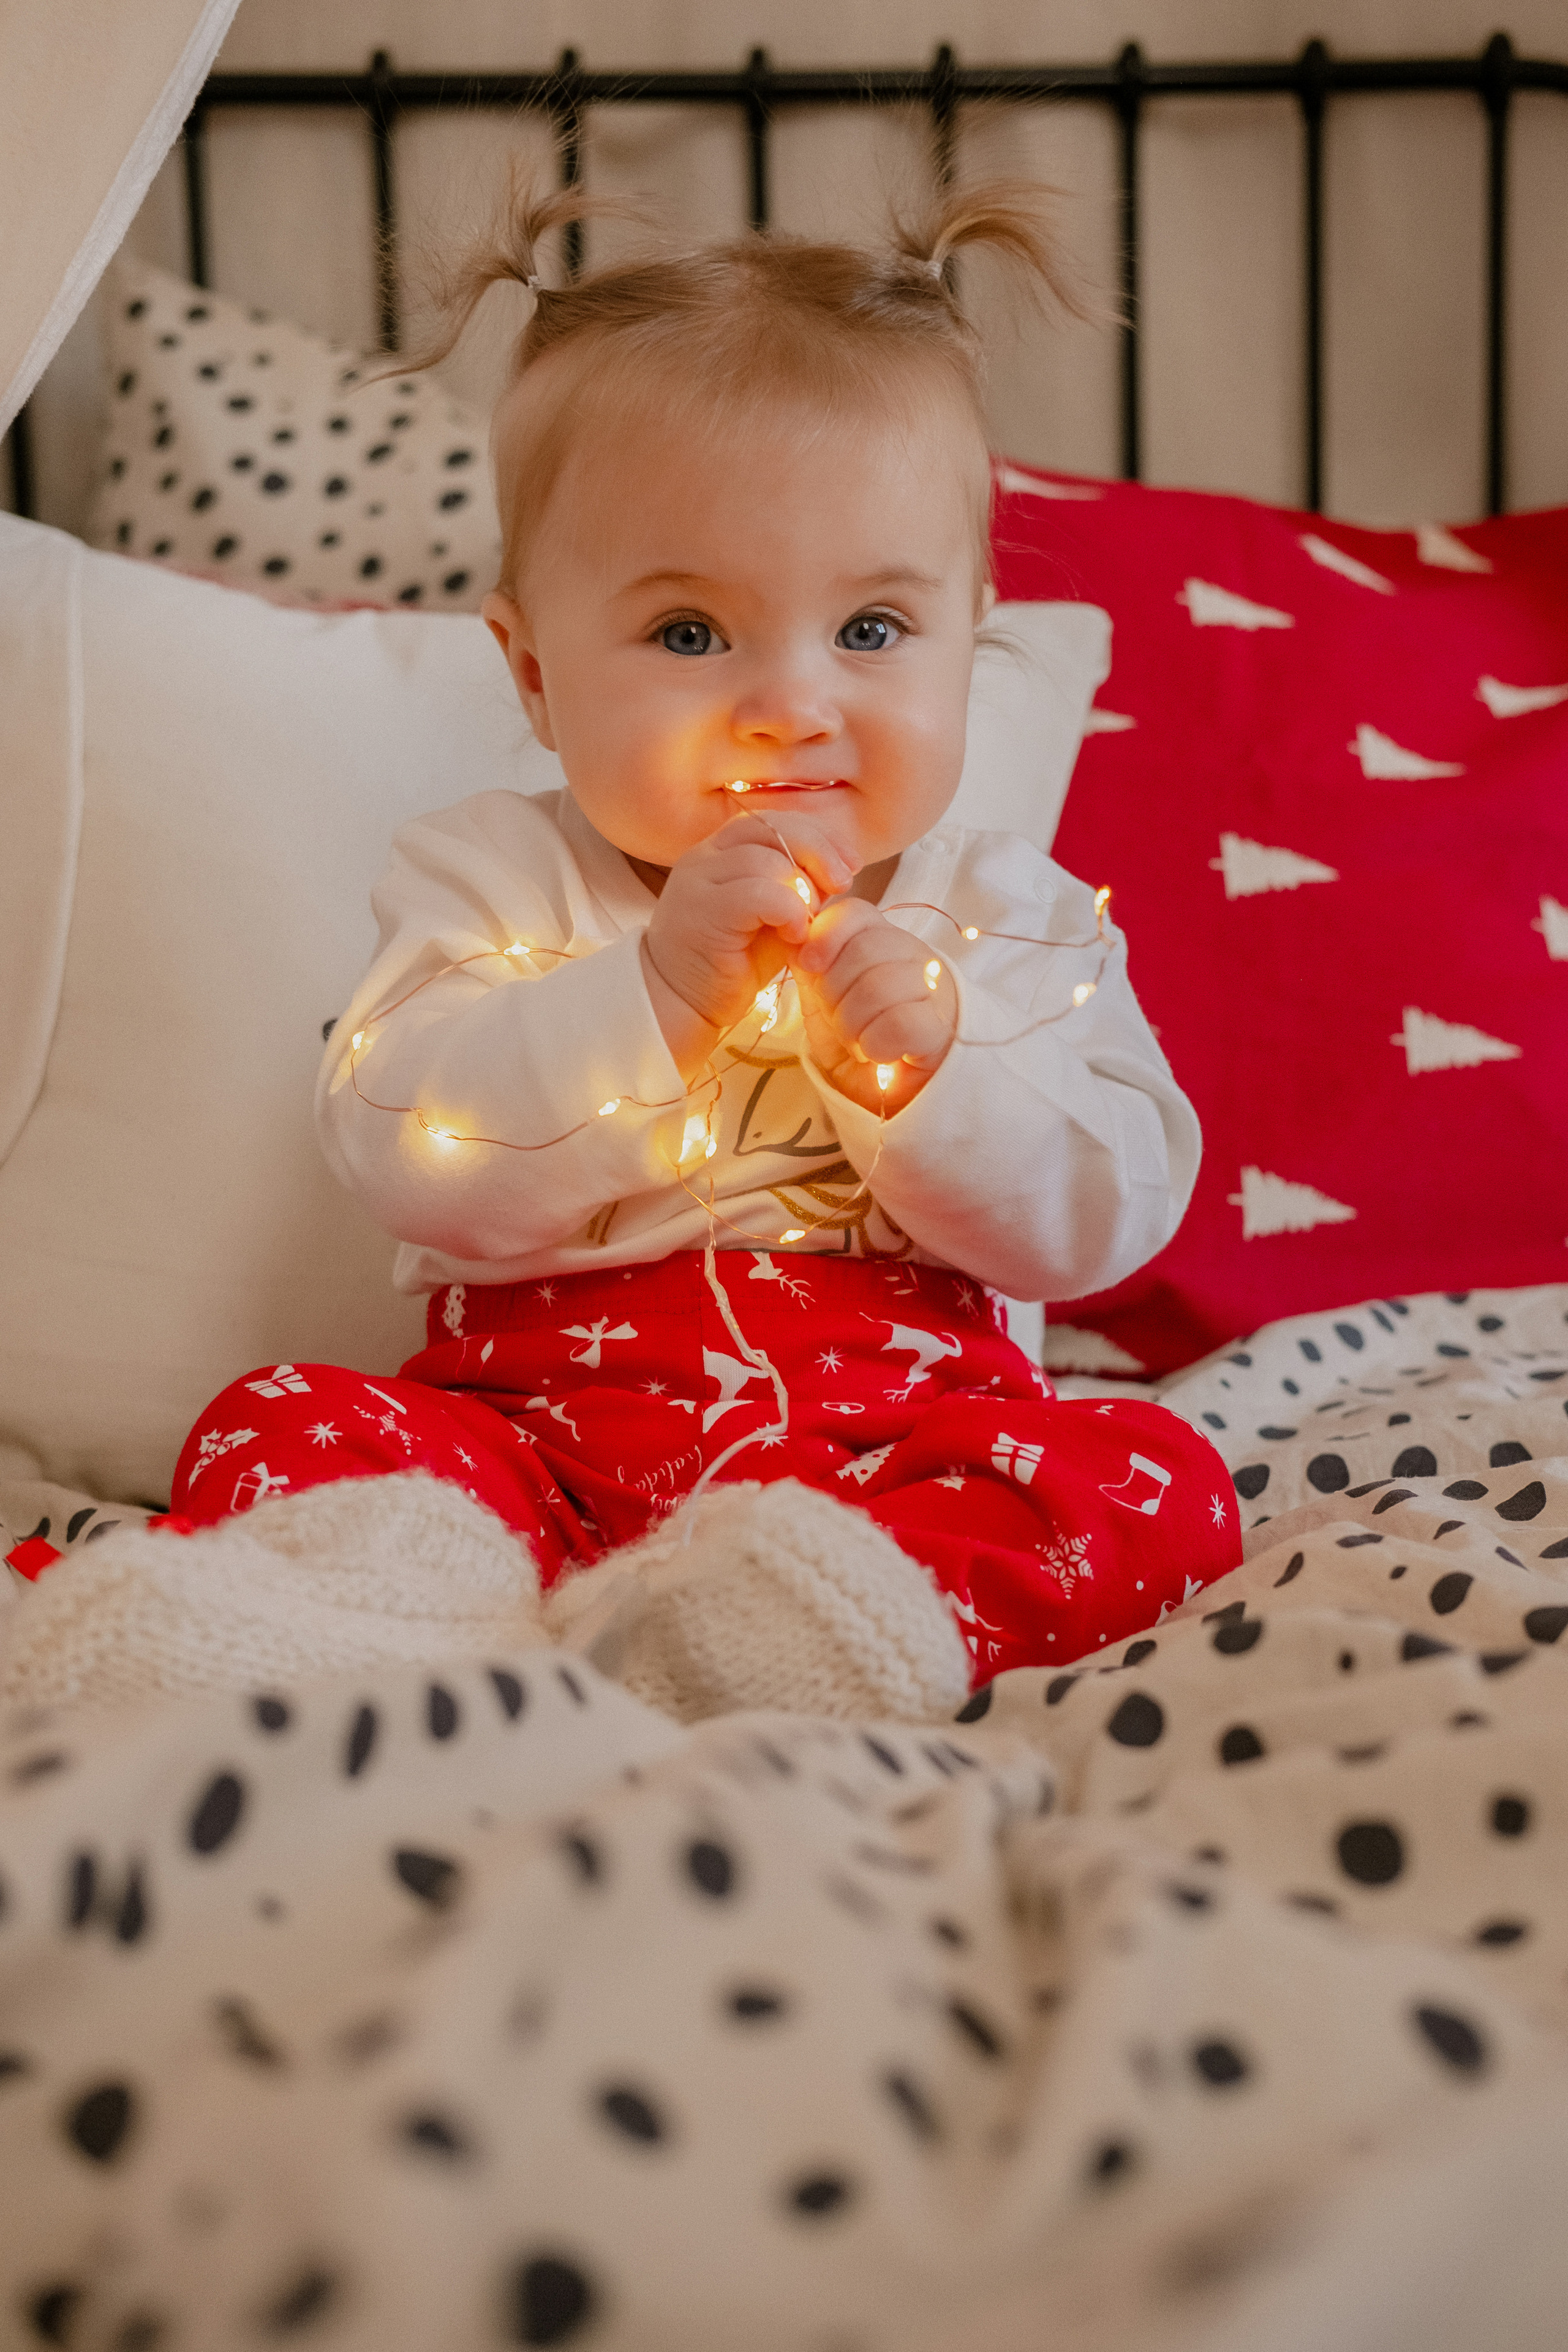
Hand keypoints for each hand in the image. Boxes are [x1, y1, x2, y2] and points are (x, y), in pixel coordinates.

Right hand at [641, 811, 853, 1074]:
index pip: (775, 821)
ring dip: (803, 891)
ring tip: (805, 924)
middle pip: (773, 828)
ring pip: (769, 860)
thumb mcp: (772, 916)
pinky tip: (794, 935)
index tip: (850, 863)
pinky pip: (759, 893)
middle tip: (843, 884)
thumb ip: (796, 887)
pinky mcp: (702, 910)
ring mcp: (699, 879)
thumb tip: (838, 870)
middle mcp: (706, 855)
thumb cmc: (731, 962)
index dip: (819, 836)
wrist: (679, 1002)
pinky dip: (789, 911)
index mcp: (722, 849)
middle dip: (819, 852)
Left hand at [788, 896, 956, 1111]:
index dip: (826, 934)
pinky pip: (899, 1023)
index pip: (856, 912)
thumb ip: (813, 970)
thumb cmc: (863, 1043)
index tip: (810, 965)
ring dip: (853, 1025)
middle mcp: (914, 957)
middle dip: (835, 993)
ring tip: (860, 1043)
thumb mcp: (827, 1004)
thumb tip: (793, 941)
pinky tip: (879, 1055)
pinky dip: (876, 1044)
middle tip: (841, 1023)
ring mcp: (935, 991)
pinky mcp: (943, 1030)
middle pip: (863, 949)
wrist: (898, 1097)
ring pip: (878, 986)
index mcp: (884, 943)